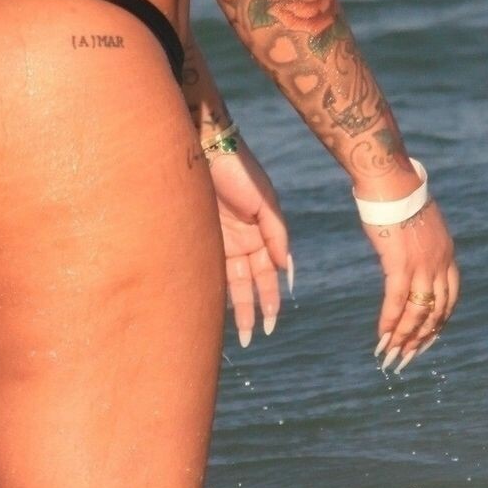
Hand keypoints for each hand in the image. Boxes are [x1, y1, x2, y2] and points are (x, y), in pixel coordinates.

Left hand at [207, 138, 291, 347]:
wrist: (206, 148)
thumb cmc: (240, 171)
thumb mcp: (265, 203)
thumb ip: (277, 235)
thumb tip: (286, 270)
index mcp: (262, 234)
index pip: (268, 274)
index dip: (271, 299)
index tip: (272, 323)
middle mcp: (243, 242)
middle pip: (249, 284)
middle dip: (253, 311)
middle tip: (255, 338)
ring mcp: (221, 241)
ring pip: (229, 282)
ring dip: (235, 307)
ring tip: (239, 334)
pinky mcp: (200, 238)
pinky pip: (208, 270)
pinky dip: (212, 290)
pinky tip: (211, 310)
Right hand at [359, 196, 458, 373]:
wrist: (391, 180)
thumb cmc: (400, 196)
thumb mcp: (421, 222)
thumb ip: (422, 242)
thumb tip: (411, 248)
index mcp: (447, 255)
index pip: (449, 300)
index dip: (438, 323)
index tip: (426, 339)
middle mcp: (440, 264)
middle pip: (436, 312)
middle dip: (421, 338)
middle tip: (407, 357)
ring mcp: (422, 265)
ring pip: (417, 313)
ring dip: (404, 337)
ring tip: (392, 355)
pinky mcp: (400, 264)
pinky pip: (397, 302)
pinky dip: (390, 322)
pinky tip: (382, 337)